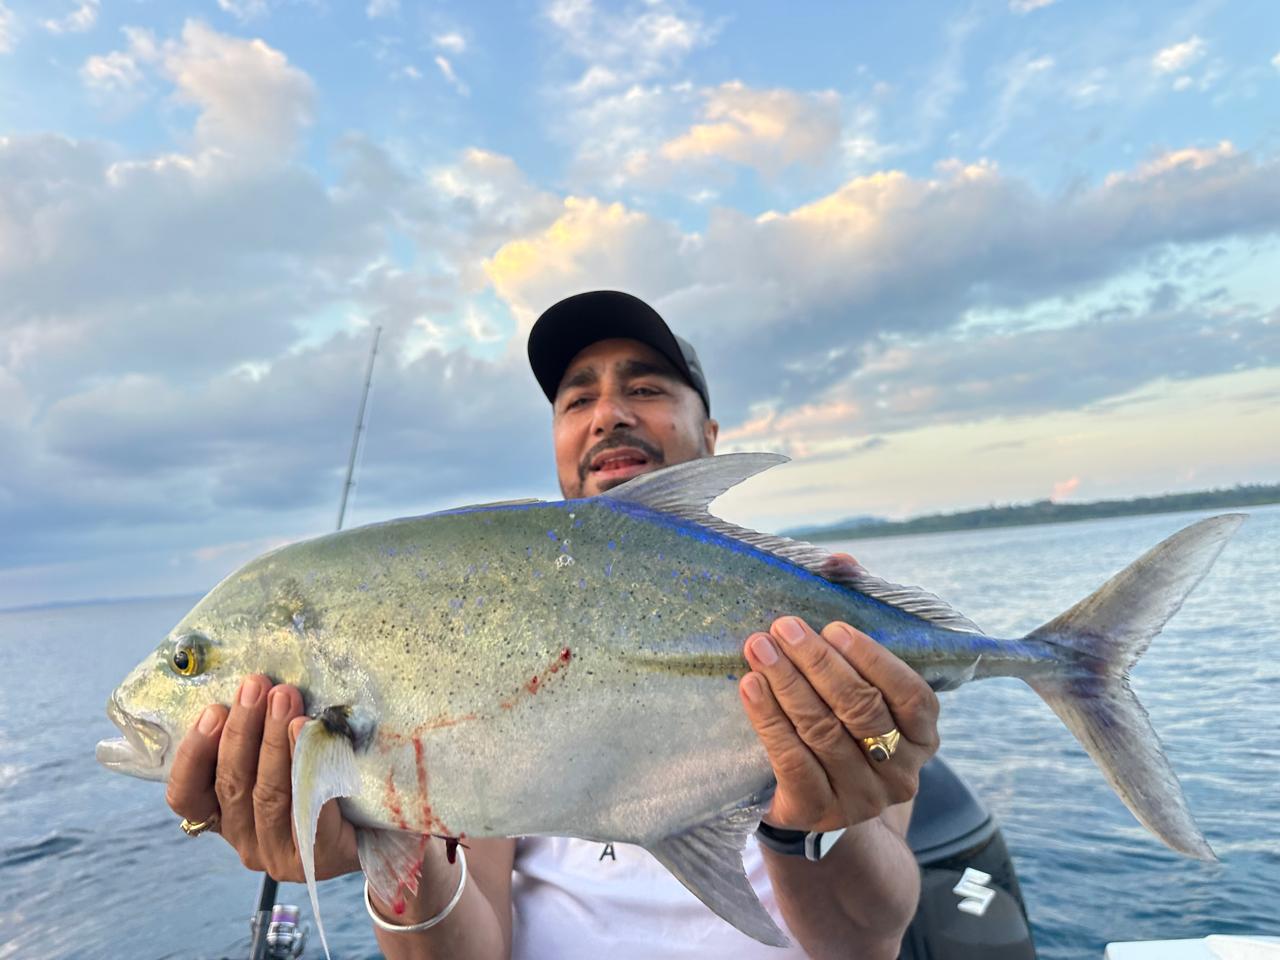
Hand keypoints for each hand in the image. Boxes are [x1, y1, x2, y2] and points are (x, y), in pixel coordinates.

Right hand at [164, 675, 360, 881]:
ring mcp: (278, 854)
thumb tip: (256, 688)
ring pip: (267, 795)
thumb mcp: (278, 764)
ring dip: (273, 741)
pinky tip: (311, 733)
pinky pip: (309, 809)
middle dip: (242, 729)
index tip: (212, 710)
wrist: (372, 833)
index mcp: (222, 818)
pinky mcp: (316, 858)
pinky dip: (307, 767)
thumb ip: (257, 741)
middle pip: (231, 785)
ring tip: (285, 698)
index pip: (186, 796)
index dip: (193, 754)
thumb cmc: (319, 787)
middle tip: (257, 686)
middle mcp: (244, 840)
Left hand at [739, 613, 938, 832]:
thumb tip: (840, 562)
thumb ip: (857, 613)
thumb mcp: (861, 675)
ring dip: (788, 683)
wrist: (816, 799)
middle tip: (784, 628)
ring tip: (759, 648)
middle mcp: (901, 771)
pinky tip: (750, 687)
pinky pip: (792, 759)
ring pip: (823, 731)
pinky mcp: (817, 811)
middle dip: (819, 663)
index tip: (833, 628)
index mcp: (924, 736)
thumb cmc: (842, 719)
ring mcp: (861, 797)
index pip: (910, 695)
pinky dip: (769, 719)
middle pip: (860, 709)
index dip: (873, 659)